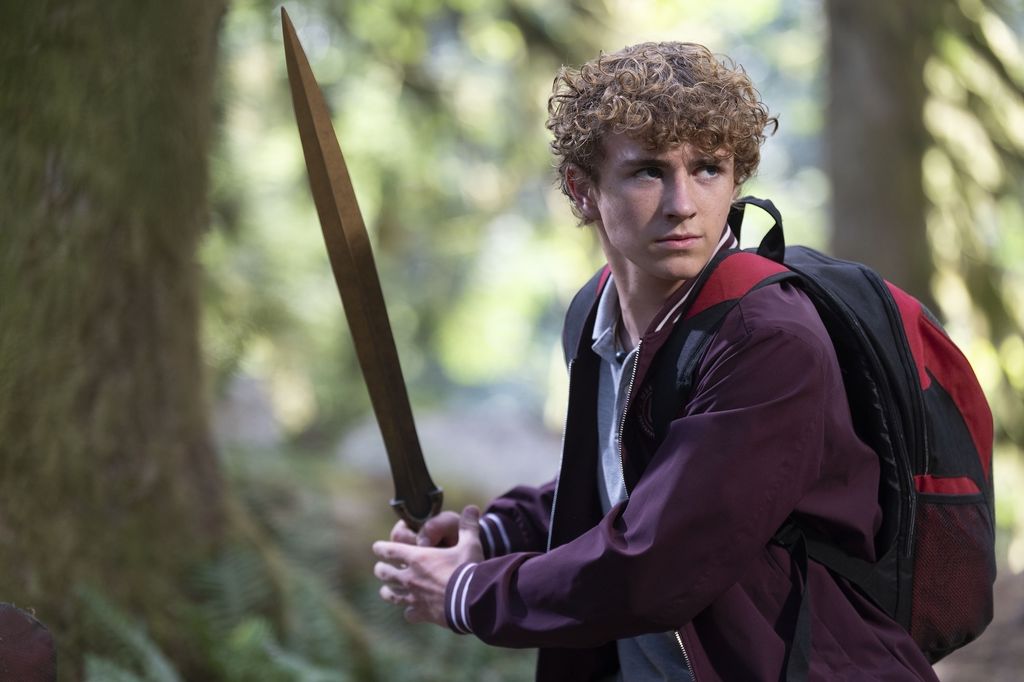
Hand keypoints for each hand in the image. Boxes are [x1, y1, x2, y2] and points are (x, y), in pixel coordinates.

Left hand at [373, 506, 483, 625]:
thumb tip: (472, 507)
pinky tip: (411, 612)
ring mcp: (414, 597)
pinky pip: (409, 614)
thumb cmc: (468, 568)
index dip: (381, 548)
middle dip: (381, 569)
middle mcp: (411, 577)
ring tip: (386, 591)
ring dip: (387, 592)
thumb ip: (468, 526)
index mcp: (418, 558)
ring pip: (391, 595)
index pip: (389, 550)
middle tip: (380, 568)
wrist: (472, 600)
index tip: (377, 547)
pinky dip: (409, 612)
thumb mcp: (470, 544)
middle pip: (385, 573)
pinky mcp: (423, 613)